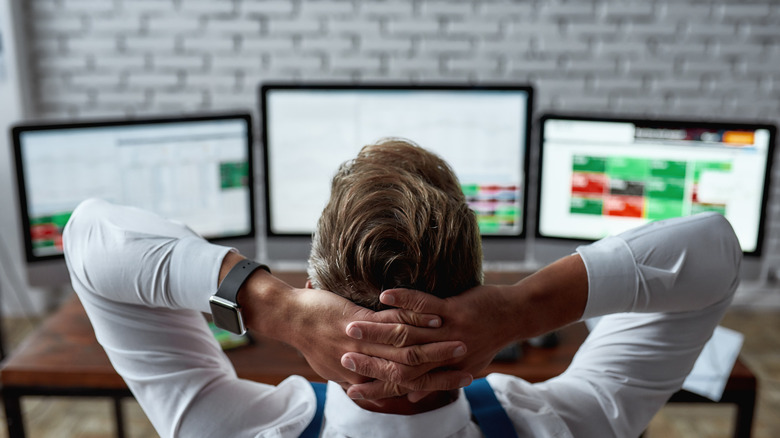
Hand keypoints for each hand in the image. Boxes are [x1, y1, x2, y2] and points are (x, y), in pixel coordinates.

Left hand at [239, 269, 469, 398]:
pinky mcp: (356, 322)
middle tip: (469, 366)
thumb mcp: (332, 366)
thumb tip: (370, 384)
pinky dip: (415, 321)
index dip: (433, 386)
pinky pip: (390, 323)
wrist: (288, 317)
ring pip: (404, 350)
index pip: (403, 386)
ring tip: (460, 342)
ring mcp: (359, 344)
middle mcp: (362, 365)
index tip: (459, 382)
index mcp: (359, 378)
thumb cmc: (311, 339)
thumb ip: (354, 375)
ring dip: (435, 347)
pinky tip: (436, 319)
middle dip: (442, 369)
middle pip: (410, 372)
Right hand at [340, 254, 587, 399]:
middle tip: (341, 356)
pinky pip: (424, 306)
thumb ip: (435, 381)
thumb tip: (413, 399)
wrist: (515, 317)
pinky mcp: (454, 311)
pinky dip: (404, 301)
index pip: (401, 383)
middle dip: (367, 359)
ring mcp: (448, 333)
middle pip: (397, 361)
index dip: (375, 387)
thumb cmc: (488, 341)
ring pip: (406, 334)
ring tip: (351, 325)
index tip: (349, 389)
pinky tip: (384, 296)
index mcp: (441, 370)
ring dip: (377, 330)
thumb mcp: (464, 367)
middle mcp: (442, 356)